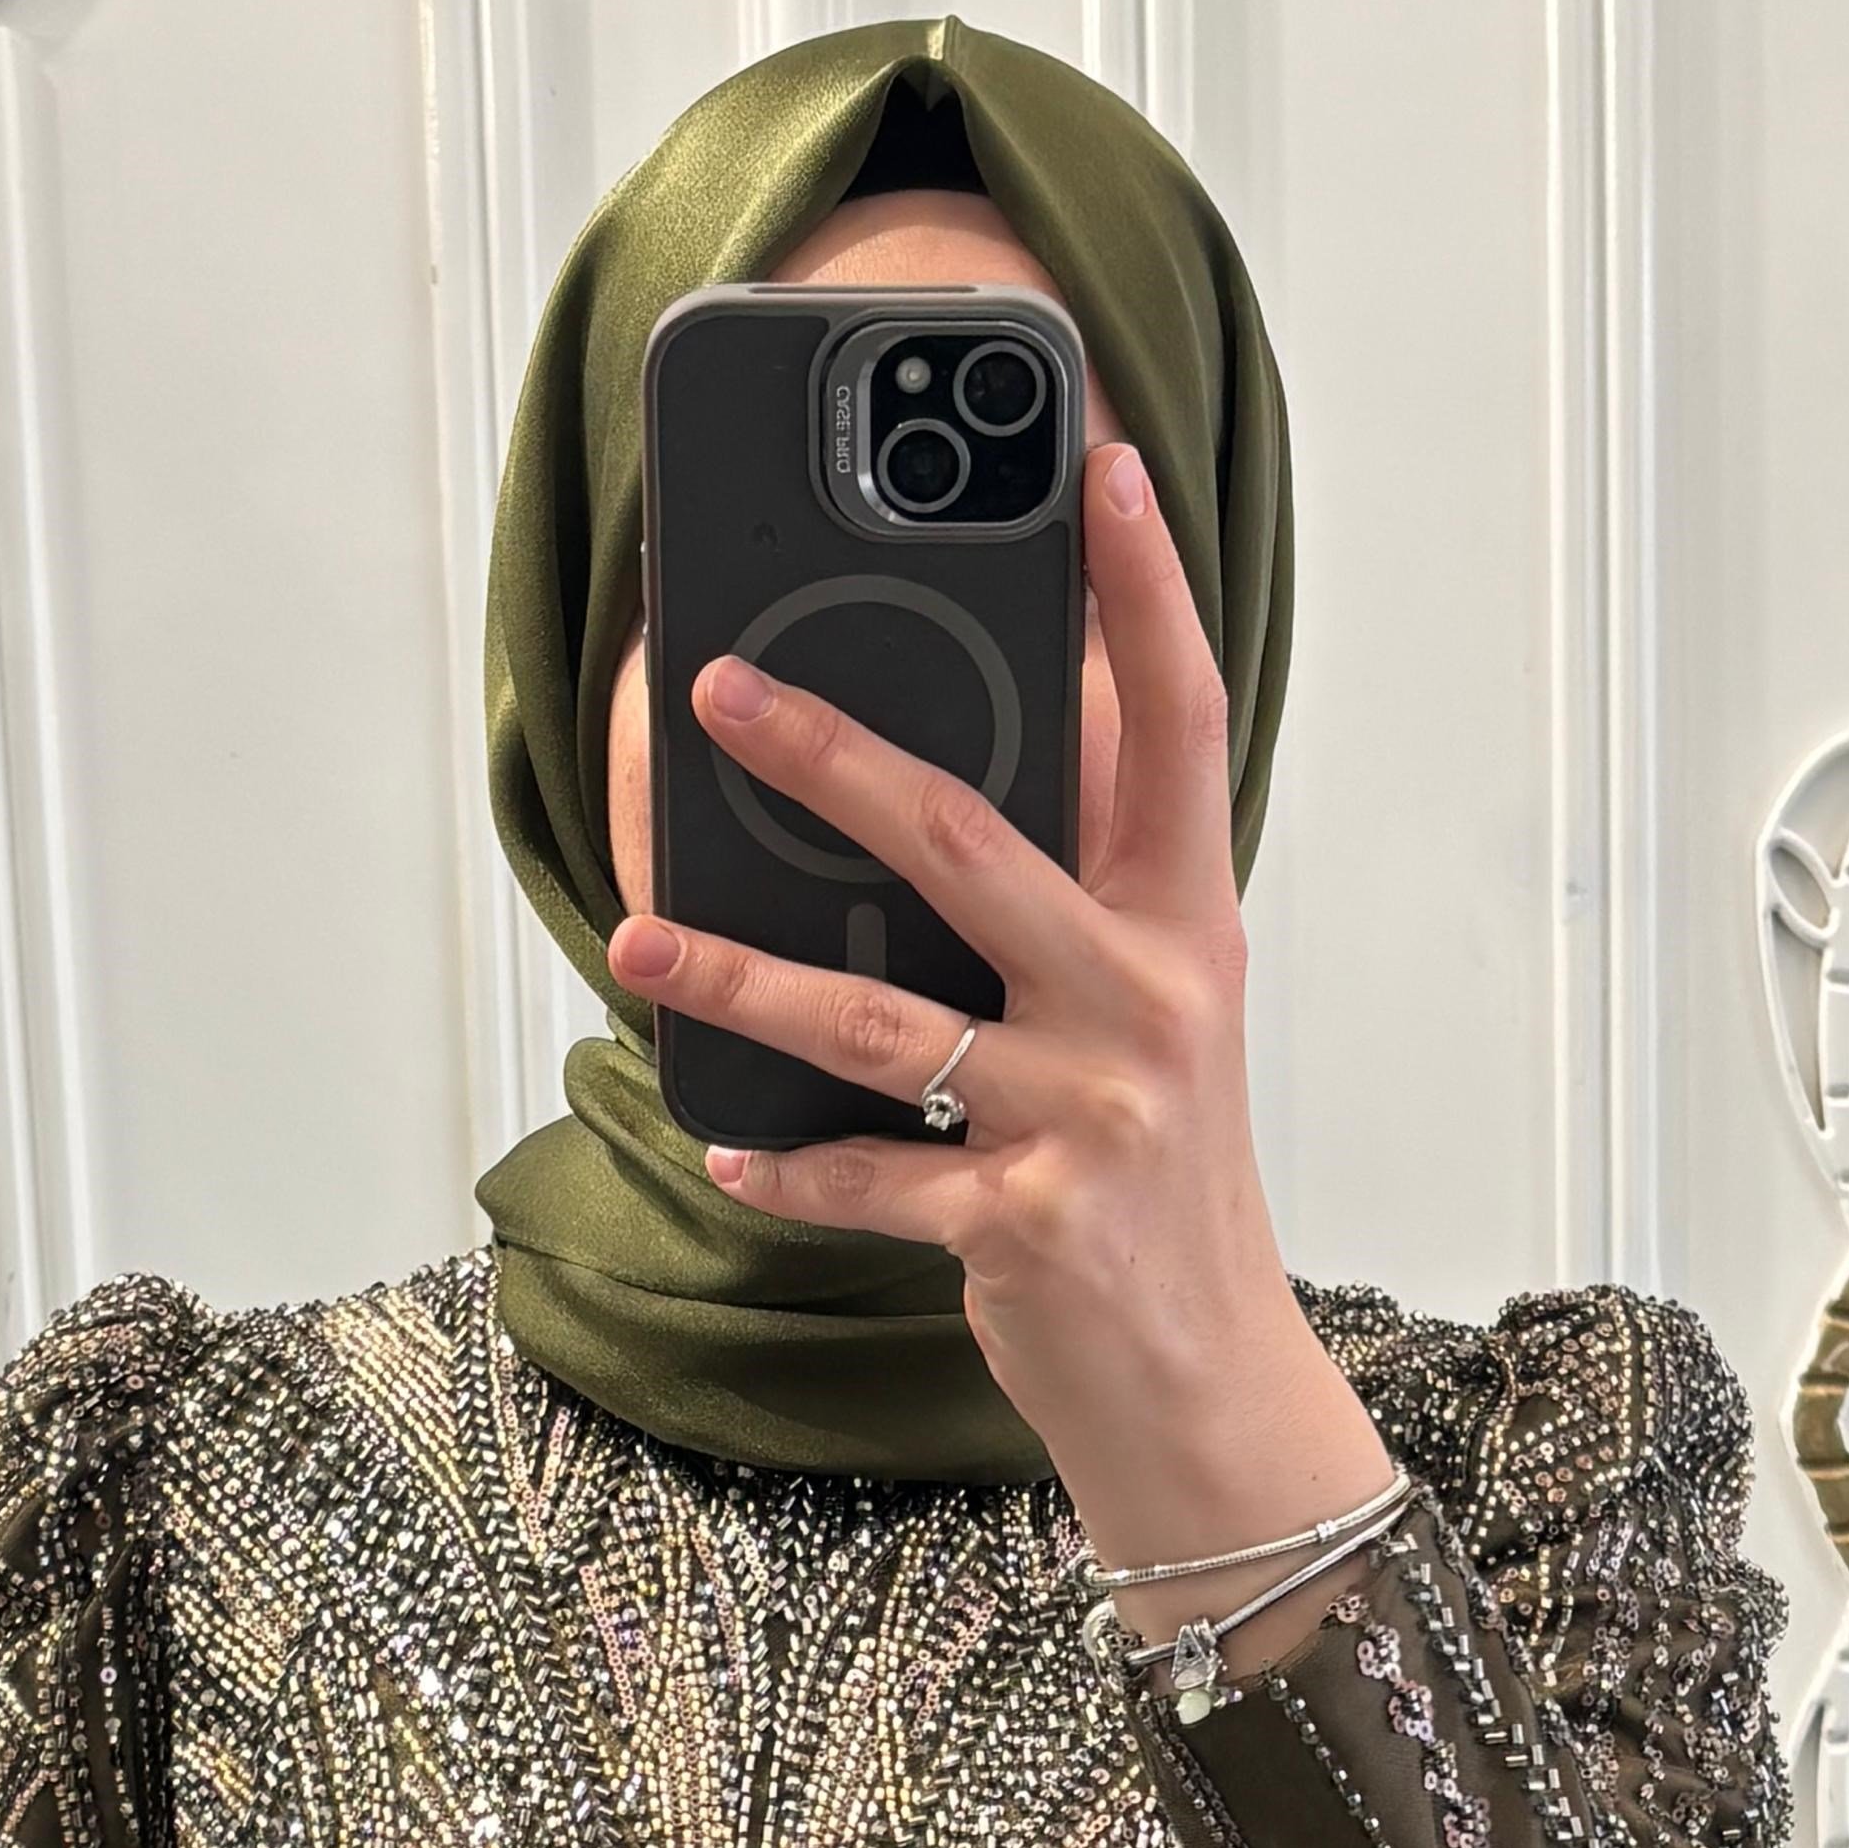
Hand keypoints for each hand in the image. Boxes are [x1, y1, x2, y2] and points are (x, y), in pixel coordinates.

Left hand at [609, 440, 1393, 1677]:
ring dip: (740, 981)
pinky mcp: (1028, 1222)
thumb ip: (1088, 893)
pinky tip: (727, 1145)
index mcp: (1186, 928)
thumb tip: (985, 752)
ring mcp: (1092, 1113)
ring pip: (880, 1021)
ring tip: (640, 948)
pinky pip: (867, 1176)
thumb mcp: (1156, 1019)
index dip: (1145, 589)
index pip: (1178, 723)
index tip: (1103, 462)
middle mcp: (1150, 1001)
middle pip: (973, 840)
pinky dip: (786, 1166)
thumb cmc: (1158, 1185)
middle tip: (720, 690)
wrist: (1208, 1386)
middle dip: (831, 757)